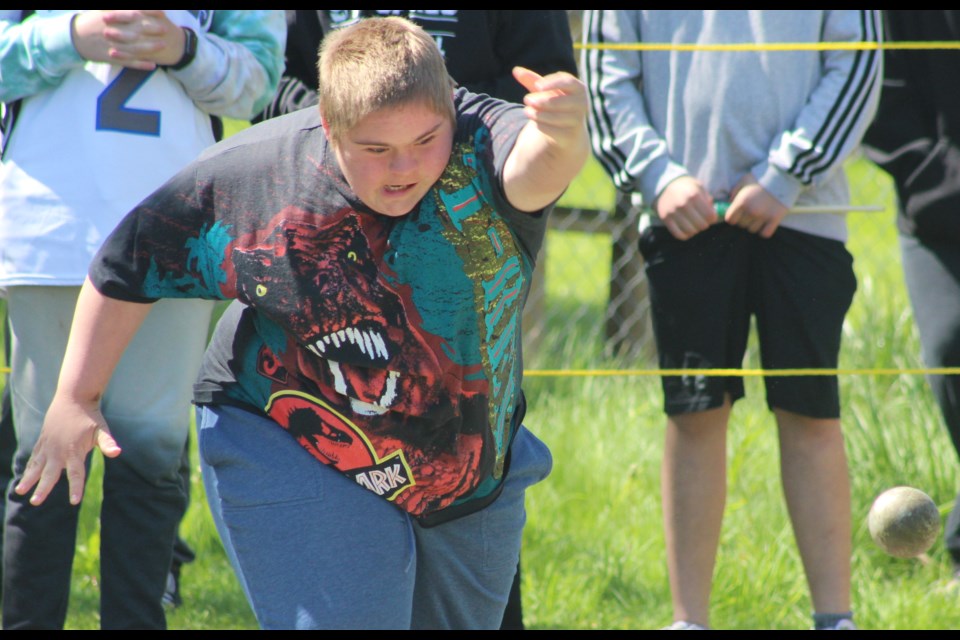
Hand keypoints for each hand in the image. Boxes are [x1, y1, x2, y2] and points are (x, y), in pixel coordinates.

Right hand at [14, 394, 120, 505]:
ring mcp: (48, 446)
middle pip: (50, 474)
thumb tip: (118, 452)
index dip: (76, 487)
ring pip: (37, 466)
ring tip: (19, 491)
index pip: (76, 473)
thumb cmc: (90, 417)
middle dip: (43, 488)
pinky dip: (29, 468)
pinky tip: (25, 478)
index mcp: (75, 451)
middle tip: (35, 502)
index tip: (74, 501)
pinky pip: (34, 457)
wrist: (73, 399)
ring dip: (29, 479)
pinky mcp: (42, 441)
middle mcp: (59, 451)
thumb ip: (107, 443)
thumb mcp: (101, 430)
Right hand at [71, 10, 185, 70]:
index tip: (161, 12)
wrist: (74, 38)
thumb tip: (136, 9)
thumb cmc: (91, 22)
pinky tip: (153, 65)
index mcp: (110, 17)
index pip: (132, 13)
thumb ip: (119, 9)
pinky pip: (128, 63)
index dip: (147, 13)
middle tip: (165, 29)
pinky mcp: (112, 58)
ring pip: (134, 47)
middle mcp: (112, 31)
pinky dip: (141, 64)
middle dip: (151, 29)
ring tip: (164, 45)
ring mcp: (112, 46)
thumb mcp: (103, 11)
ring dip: (150, 47)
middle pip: (135, 30)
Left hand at [512, 66, 587, 149]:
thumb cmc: (557, 103)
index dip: (552, 83)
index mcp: (578, 88)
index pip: (568, 82)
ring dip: (538, 114)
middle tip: (526, 99)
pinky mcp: (571, 135)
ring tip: (526, 111)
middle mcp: (582, 104)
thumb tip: (515, 70)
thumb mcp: (547, 91)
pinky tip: (535, 122)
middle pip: (559, 102)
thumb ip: (533, 80)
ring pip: (555, 117)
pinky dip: (541, 125)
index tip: (537, 86)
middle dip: (541, 101)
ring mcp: (578, 120)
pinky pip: (553, 130)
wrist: (569, 131)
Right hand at [653, 175, 717, 239]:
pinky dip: (685, 235)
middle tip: (703, 221)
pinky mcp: (665, 219)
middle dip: (705, 225)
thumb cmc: (686, 187)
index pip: (710, 215)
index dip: (713, 219)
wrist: (664, 186)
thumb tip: (713, 213)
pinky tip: (687, 230)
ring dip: (695, 230)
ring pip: (691, 231)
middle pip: (702, 225)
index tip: (712, 217)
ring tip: (695, 225)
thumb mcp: (698, 187)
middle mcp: (683, 204)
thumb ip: (708, 199)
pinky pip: (679, 234)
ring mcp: (673, 212)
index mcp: (693, 195)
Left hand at [723, 175, 788, 237]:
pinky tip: (765, 224)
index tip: (736, 214)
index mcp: (742, 202)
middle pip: (741, 225)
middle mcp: (751, 211)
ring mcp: (763, 216)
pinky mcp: (775, 219)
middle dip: (743, 220)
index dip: (732, 217)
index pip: (730, 219)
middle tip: (749, 212)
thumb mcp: (744, 179)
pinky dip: (764, 231)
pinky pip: (765, 233)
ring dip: (753, 224)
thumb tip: (729, 202)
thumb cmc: (761, 176)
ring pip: (752, 229)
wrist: (783, 175)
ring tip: (758, 216)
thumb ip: (734, 191)